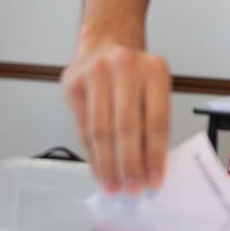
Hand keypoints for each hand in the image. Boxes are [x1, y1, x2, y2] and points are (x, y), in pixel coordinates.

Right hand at [61, 36, 171, 193]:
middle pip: (127, 127)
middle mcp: (125, 67)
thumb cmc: (134, 73)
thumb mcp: (153, 87)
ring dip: (108, 164)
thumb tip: (150, 168)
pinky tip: (99, 169)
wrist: (105, 42)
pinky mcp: (73, 84)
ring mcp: (96, 73)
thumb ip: (153, 121)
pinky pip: (83, 128)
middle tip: (132, 188)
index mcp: (154, 70)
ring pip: (101, 130)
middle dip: (130, 164)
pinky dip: (92, 154)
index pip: (156, 120)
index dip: (155, 155)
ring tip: (114, 186)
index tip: (155, 180)